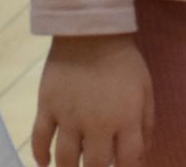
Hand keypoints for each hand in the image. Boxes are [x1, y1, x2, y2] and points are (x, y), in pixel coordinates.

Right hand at [33, 35, 152, 166]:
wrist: (91, 32)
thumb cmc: (123, 62)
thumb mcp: (145, 90)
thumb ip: (146, 124)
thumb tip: (141, 155)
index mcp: (125, 118)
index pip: (128, 161)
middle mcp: (97, 123)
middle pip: (95, 166)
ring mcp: (68, 116)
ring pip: (65, 160)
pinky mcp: (46, 106)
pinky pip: (39, 139)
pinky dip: (39, 155)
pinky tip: (44, 163)